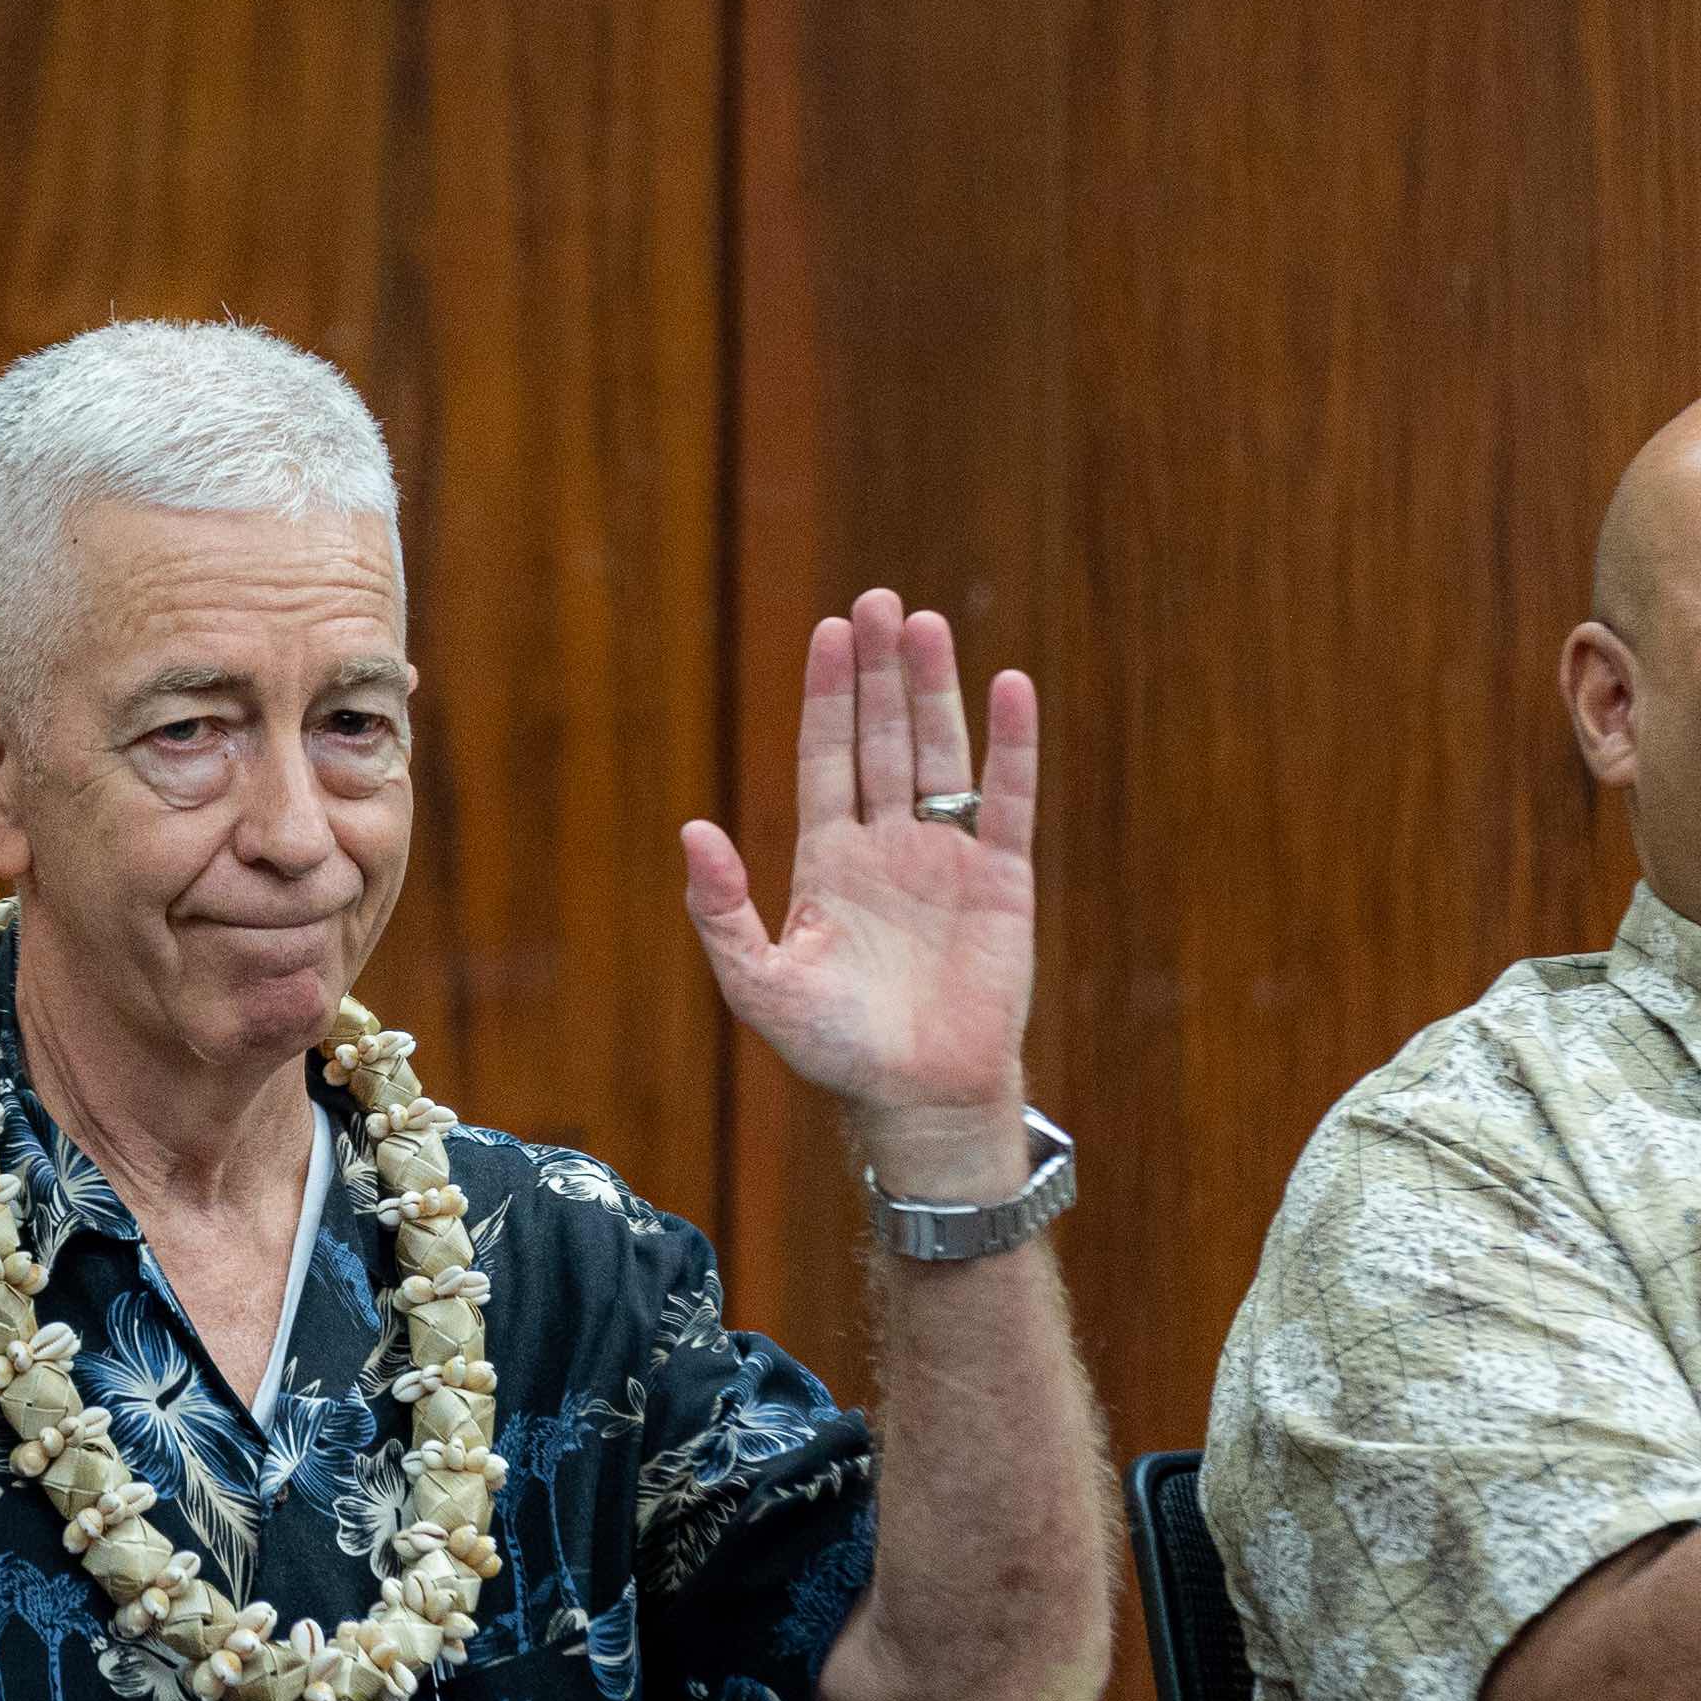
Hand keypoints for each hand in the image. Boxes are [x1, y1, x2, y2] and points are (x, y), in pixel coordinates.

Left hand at [681, 591, 1040, 1191]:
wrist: (916, 1100)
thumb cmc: (835, 1051)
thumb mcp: (759, 983)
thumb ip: (722, 910)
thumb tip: (691, 830)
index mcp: (829, 862)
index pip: (827, 758)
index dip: (829, 695)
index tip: (830, 630)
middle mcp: (888, 847)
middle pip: (883, 738)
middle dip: (880, 671)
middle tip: (878, 600)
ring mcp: (947, 858)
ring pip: (939, 753)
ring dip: (934, 690)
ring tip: (925, 622)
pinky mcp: (1003, 880)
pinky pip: (1008, 799)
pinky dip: (1009, 744)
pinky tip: (1007, 685)